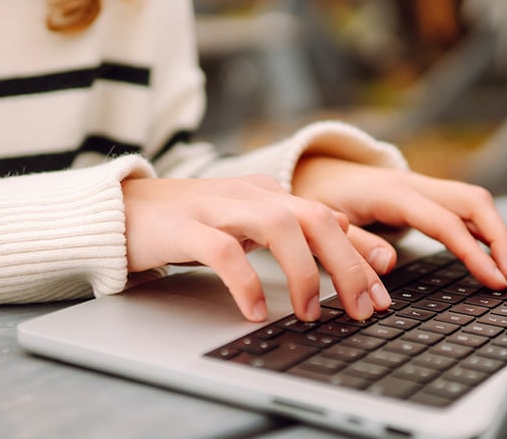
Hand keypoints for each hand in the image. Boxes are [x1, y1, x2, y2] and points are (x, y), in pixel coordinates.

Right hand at [122, 175, 391, 322]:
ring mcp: (218, 208)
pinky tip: (255, 311)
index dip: (362, 258)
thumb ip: (298, 226)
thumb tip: (348, 230)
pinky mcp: (185, 227)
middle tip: (362, 308)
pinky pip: (223, 252)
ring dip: (303, 273)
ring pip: (278, 226)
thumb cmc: (191, 222)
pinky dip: (245, 282)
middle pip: (315, 219)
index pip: (330, 220)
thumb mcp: (251, 221)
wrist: (123, 210)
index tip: (383, 296)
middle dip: (347, 265)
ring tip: (310, 312)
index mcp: (270, 194)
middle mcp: (251, 195)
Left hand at [292, 156, 506, 288]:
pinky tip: (494, 255)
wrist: (314, 171)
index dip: (473, 252)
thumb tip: (389, 263)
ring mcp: (424, 187)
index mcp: (392, 193)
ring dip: (498, 235)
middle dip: (500, 239)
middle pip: (473, 202)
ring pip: (475, 202)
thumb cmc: (318, 198)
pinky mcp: (427, 195)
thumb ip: (355, 243)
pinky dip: (485, 231)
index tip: (494, 279)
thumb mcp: (324, 223)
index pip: (445, 222)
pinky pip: (465, 208)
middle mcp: (414, 184)